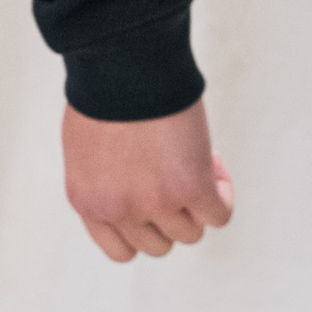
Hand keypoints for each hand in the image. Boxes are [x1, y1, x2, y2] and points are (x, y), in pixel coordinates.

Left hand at [63, 100, 233, 262]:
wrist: (122, 61)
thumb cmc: (104, 90)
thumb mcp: (87, 147)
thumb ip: (106, 179)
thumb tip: (138, 190)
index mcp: (87, 201)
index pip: (122, 250)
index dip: (143, 229)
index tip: (151, 202)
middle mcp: (118, 210)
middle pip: (160, 245)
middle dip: (171, 214)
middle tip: (173, 172)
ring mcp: (155, 203)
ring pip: (191, 232)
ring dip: (197, 202)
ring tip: (192, 158)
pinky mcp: (191, 188)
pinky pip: (219, 214)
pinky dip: (223, 194)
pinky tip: (213, 164)